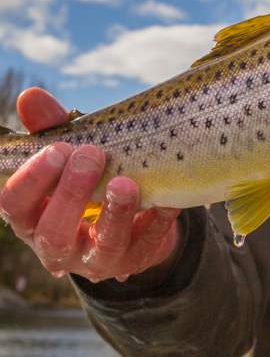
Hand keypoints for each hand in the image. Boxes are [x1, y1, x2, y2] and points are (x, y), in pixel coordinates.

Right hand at [0, 88, 181, 283]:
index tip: (57, 148)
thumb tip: (30, 97)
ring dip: (115, 213)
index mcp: (34, 216)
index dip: (32, 179)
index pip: (15, 205)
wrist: (131, 218)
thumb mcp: (69, 155)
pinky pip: (149, 244)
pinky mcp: (137, 259)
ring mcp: (99, 258)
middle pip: (54, 233)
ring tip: (126, 182)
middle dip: (71, 194)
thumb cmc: (89, 178)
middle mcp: (59, 246)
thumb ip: (52, 127)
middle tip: (91, 154)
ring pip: (104, 247)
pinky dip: (158, 220)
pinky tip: (167, 199)